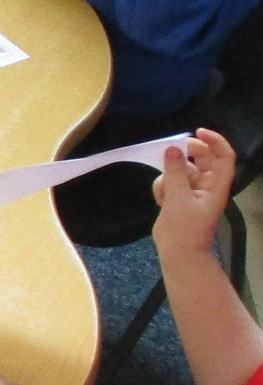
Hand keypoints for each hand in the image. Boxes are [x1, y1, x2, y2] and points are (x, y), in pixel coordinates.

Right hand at [152, 129, 237, 259]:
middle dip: (185, 154)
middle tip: (169, 150)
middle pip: (202, 159)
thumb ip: (175, 172)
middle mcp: (207, 185)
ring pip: (181, 169)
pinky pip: (169, 181)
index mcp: (217, 186)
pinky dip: (162, 187)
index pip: (224, 157)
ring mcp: (192, 191)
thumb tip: (172, 148)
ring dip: (169, 175)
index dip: (215, 141)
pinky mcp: (178, 197)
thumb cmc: (185, 229)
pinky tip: (160, 201)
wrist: (179, 253)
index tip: (197, 131)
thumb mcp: (178, 199)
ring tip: (164, 192)